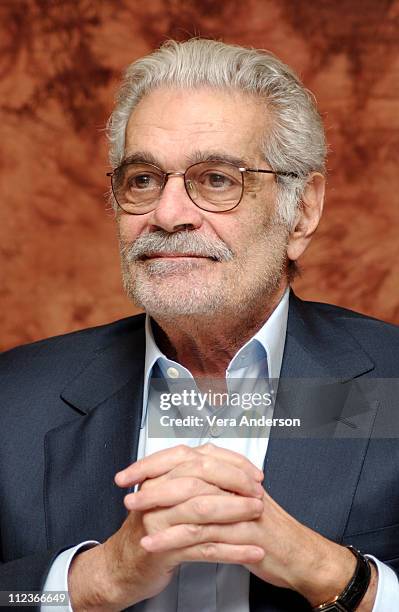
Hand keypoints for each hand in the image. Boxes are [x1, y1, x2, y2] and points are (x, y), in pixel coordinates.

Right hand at [68, 443, 264, 610]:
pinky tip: (251, 552)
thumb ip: (192, 479)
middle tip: (258, 492)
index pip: (198, 457)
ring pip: (202, 509)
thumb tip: (232, 467)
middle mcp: (156, 492)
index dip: (230, 462)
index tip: (253, 472)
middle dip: (235, 483)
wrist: (122, 566)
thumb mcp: (167, 496)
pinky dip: (233, 551)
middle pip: (200, 478)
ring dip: (236, 511)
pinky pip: (204, 547)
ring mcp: (157, 520)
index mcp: (159, 475)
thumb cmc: (151, 528)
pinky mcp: (164, 549)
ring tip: (258, 514)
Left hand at [127, 446, 376, 610]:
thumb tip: (181, 469)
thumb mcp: (239, 496)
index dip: (157, 460)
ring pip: (194, 501)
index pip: (190, 454)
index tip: (131, 471)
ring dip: (159, 506)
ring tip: (134, 512)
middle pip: (190, 471)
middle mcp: (238, 484)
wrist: (300, 554)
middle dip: (153, 479)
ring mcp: (242, 509)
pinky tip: (153, 543)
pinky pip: (204, 536)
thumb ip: (215, 480)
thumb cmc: (266, 526)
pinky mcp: (245, 536)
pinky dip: (174, 539)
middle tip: (126, 488)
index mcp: (233, 471)